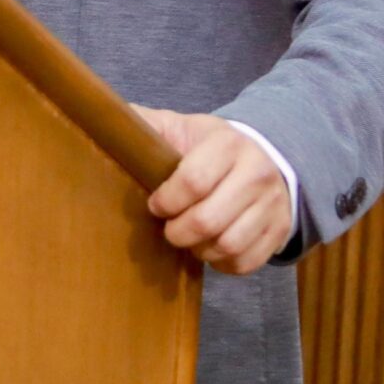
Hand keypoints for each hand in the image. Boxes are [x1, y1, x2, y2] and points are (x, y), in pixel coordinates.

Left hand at [134, 106, 294, 273]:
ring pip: (229, 245)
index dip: (167, 200)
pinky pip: (247, 262)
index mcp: (228, 144)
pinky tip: (211, 249)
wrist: (264, 159)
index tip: (155, 204)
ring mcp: (273, 204)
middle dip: (178, 231)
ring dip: (200, 250)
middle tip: (169, 228)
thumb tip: (103, 119)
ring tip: (189, 239)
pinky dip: (222, 264)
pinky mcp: (280, 231)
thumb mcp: (180, 127)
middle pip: (209, 219)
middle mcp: (257, 173)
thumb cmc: (207, 147)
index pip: (194, 180)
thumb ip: (146, 125)